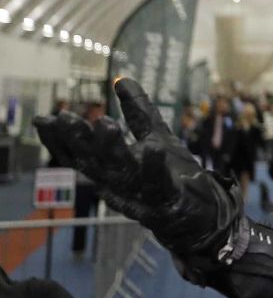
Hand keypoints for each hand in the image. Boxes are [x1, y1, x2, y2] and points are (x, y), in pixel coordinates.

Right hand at [34, 80, 239, 256]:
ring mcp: (143, 195)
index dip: (60, 141)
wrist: (204, 218)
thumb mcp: (157, 137)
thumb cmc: (175, 177)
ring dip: (112, 149)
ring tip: (105, 123)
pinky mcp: (168, 201)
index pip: (80, 157)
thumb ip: (139, 112)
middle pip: (95, 163)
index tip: (44, 120)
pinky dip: (154, 167)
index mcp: (113, 172)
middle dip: (80, 141)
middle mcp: (121, 185)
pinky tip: (154, 149)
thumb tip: (122, 79)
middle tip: (66, 117)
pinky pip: (159, 184)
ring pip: (122, 172)